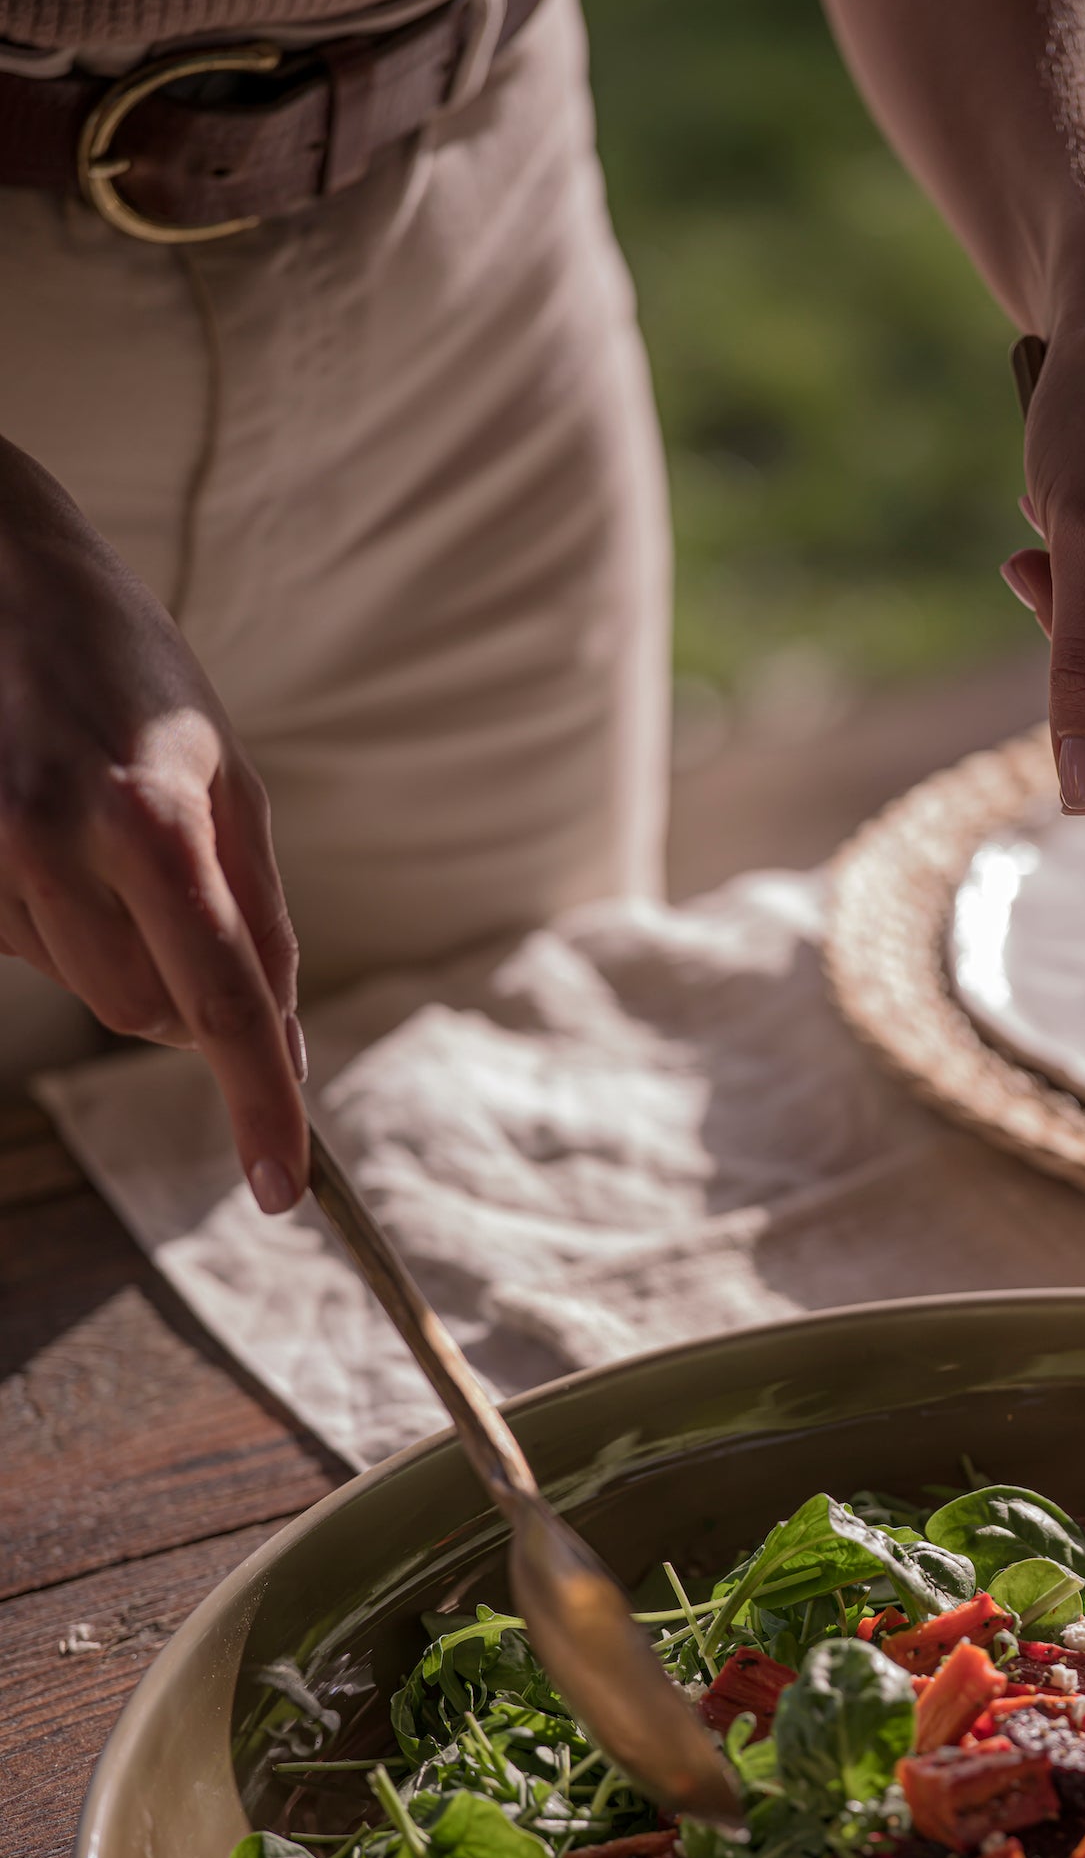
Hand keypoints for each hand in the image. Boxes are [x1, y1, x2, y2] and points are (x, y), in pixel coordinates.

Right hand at [0, 444, 306, 1210]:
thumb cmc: (133, 669)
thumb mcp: (230, 776)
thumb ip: (259, 914)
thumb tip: (282, 1040)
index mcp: (151, 821)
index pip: (222, 1004)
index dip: (258, 1105)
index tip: (283, 1187)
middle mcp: (54, 846)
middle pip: (145, 1015)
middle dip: (188, 1004)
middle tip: (191, 916)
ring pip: (82, 984)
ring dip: (117, 947)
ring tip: (103, 835)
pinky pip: (27, 945)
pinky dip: (58, 918)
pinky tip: (48, 830)